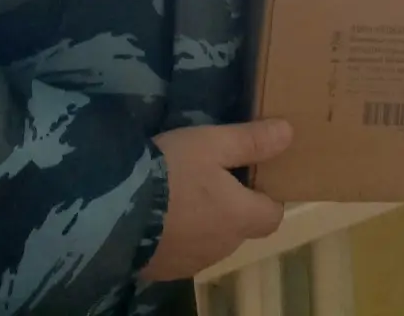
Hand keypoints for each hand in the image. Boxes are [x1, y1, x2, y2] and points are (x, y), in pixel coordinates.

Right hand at [140, 120, 292, 282]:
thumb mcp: (211, 144)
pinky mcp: (164, 270)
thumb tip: (289, 134)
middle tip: (211, 176)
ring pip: (211, 240)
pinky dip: (179, 235)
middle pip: (240, 228)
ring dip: (205, 222)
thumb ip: (251, 141)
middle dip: (232, 207)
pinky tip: (160, 215)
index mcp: (240, 217)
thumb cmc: (172, 172)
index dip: (267, 198)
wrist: (114, 212)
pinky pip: (183, 251)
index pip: (273, 216)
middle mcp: (223, 246)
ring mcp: (192, 262)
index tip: (252, 177)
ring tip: (181, 192)